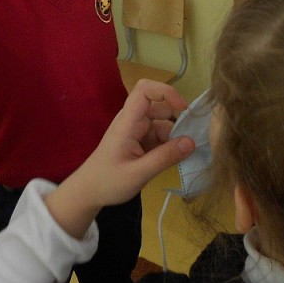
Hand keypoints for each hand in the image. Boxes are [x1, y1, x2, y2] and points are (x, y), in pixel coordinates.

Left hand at [44, 80, 194, 238]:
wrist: (89, 192)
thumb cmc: (108, 181)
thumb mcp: (139, 173)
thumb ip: (165, 157)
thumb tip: (192, 142)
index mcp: (128, 122)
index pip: (145, 90)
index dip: (166, 92)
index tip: (183, 110)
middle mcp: (133, 121)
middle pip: (160, 107)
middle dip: (178, 120)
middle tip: (194, 140)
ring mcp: (137, 130)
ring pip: (164, 123)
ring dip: (176, 135)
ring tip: (187, 154)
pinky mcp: (141, 141)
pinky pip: (161, 135)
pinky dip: (171, 144)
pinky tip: (178, 158)